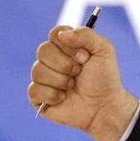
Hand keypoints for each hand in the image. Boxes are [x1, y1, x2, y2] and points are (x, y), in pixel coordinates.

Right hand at [28, 25, 138, 140]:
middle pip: (43, 50)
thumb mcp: (104, 50)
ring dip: (61, 80)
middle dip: (65, 64)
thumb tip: (61, 34)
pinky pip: (34, 89)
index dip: (69, 46)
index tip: (84, 57)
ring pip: (37, 70)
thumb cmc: (105, 79)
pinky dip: (52, 95)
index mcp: (66, 46)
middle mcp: (52, 59)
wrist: (105, 106)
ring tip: (73, 86)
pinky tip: (64, 98)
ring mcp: (44, 77)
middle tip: (79, 73)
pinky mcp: (38, 96)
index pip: (55, 34)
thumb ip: (86, 34)